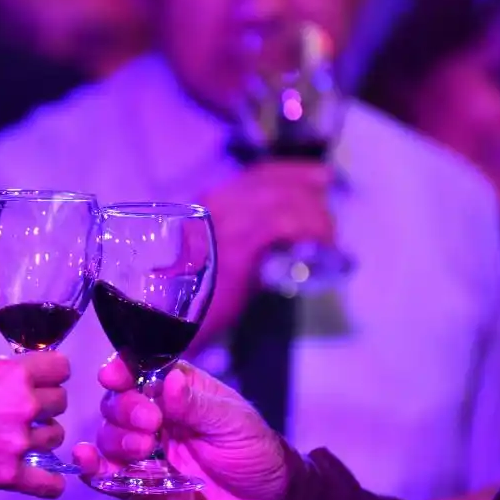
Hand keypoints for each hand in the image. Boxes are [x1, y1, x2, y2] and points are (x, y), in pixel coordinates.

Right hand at [0, 352, 69, 498]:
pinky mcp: (10, 473)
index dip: (50, 375)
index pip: (62, 368)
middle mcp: (23, 405)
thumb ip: (3, 374)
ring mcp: (19, 441)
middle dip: (43, 405)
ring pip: (56, 436)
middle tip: (18, 411)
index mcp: (13, 373)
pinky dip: (48, 480)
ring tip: (14, 438)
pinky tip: (39, 474)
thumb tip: (22, 380)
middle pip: (61, 402)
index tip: (39, 382)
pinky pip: (50, 482)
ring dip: (40, 437)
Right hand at [75, 356, 287, 499]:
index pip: (140, 371)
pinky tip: (86, 460)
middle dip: (125, 409)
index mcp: (178, 391)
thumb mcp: (233, 422)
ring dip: (118, 439)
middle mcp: (155, 417)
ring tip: (144, 448)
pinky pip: (107, 475)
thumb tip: (168, 378)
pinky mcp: (139, 485)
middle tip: (151, 422)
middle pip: (118, 403)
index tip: (115, 377)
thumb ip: (196, 405)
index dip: (122, 370)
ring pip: (109, 437)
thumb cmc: (253, 453)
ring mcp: (144, 451)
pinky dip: (92, 468)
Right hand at [198, 163, 334, 339]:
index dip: (292, 171)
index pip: (256, 174)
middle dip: (308, 186)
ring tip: (328, 236)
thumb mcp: (217, 263)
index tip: (318, 176)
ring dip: (314, 214)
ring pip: (283, 199)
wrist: (169, 327)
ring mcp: (225, 222)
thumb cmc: (192, 302)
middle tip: (331, 201)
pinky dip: (311, 229)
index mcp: (205, 205)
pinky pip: (286, 223)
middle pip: (272, 181)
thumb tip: (279, 247)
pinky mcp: (240, 244)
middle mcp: (214, 205)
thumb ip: (244, 247)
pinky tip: (324, 244)